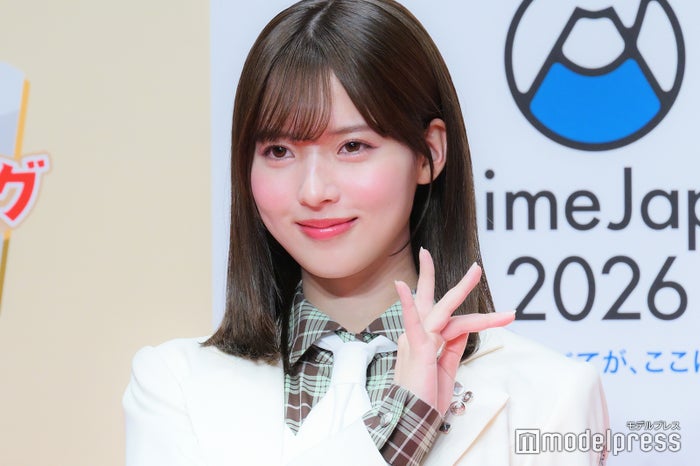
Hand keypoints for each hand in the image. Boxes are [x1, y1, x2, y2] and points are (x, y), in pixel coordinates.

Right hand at [393, 248, 514, 414]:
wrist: (413, 419)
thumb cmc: (425, 398)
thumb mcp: (445, 370)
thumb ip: (453, 348)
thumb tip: (464, 329)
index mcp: (425, 340)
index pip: (452, 321)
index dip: (478, 318)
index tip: (503, 316)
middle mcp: (419, 335)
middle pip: (440, 303)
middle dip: (457, 284)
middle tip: (475, 267)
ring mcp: (417, 339)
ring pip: (443, 310)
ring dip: (461, 290)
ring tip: (476, 272)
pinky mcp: (417, 348)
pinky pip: (414, 323)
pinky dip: (407, 304)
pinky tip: (402, 285)